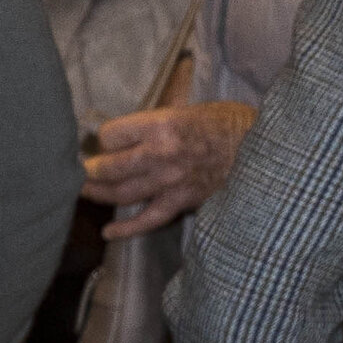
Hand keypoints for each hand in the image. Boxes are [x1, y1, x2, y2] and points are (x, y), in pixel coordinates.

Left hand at [82, 100, 255, 237]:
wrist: (260, 146)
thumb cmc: (221, 123)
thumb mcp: (182, 110)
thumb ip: (149, 124)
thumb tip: (114, 136)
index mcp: (161, 125)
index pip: (110, 135)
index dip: (103, 138)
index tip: (104, 141)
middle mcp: (162, 154)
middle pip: (109, 168)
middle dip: (89, 170)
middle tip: (82, 170)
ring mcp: (171, 181)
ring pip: (121, 193)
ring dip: (98, 194)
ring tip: (85, 191)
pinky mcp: (182, 201)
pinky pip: (147, 220)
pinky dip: (126, 229)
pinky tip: (108, 233)